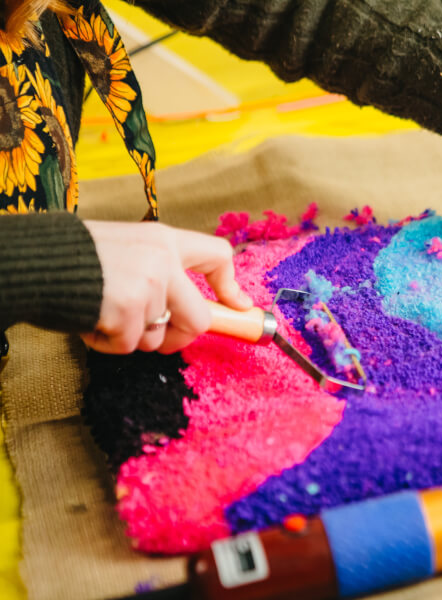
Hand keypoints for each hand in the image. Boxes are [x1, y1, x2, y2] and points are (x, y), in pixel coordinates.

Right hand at [81, 221, 251, 353]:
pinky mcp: (128, 311)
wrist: (33, 261)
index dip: (231, 287)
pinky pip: (129, 345)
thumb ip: (159, 271)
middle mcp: (162, 260)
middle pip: (199, 318)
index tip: (237, 306)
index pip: (217, 255)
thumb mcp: (126, 249)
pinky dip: (108, 343)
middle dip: (180, 339)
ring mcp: (147, 286)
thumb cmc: (74, 259)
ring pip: (157, 337)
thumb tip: (185, 308)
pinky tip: (90, 321)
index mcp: (163, 240)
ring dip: (131, 338)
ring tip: (104, 315)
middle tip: (161, 342)